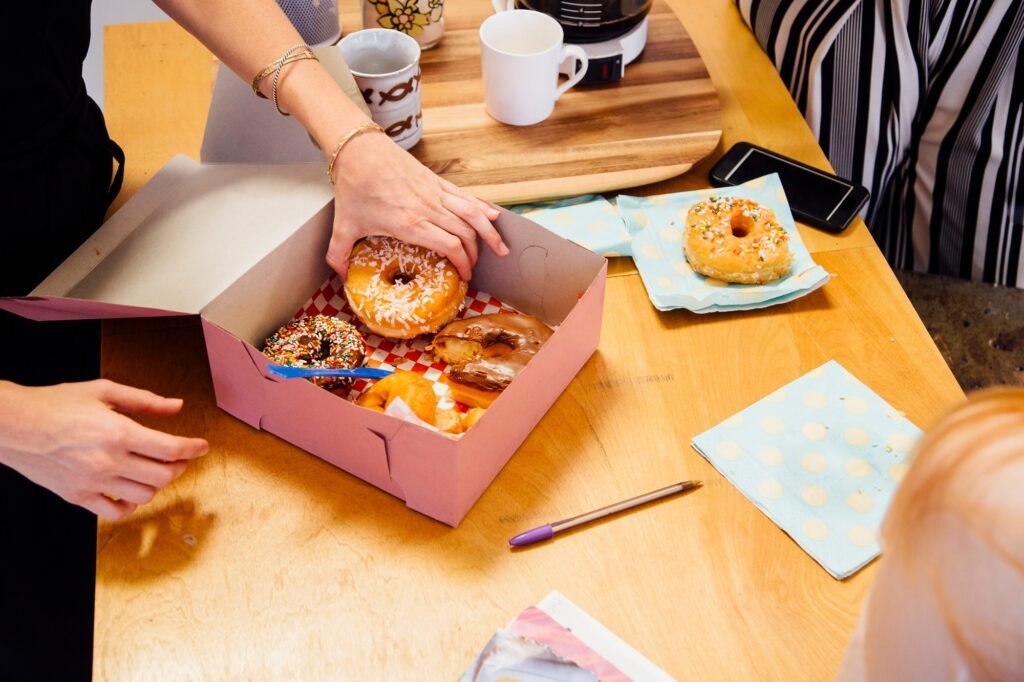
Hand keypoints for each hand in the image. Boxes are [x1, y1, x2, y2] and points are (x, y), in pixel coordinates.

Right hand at [0, 380, 208, 519]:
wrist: (13, 425)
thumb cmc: (55, 404)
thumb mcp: (104, 391)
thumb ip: (145, 400)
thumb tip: (176, 406)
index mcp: (119, 433)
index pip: (171, 449)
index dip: (194, 448)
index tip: (202, 446)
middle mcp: (109, 461)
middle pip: (163, 476)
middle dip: (179, 466)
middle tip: (180, 458)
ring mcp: (93, 482)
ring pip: (144, 496)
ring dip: (157, 484)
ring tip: (155, 471)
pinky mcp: (78, 496)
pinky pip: (115, 512)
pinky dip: (130, 504)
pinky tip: (131, 490)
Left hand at [326, 132, 509, 280]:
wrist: (358, 148)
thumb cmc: (353, 186)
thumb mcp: (343, 224)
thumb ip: (338, 254)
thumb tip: (339, 277)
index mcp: (410, 223)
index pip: (450, 246)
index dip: (462, 264)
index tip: (463, 276)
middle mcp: (428, 208)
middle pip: (466, 234)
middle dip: (476, 255)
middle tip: (474, 269)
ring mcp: (435, 192)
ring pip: (472, 214)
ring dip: (489, 232)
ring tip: (501, 248)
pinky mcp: (436, 180)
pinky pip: (465, 196)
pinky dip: (482, 208)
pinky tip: (494, 216)